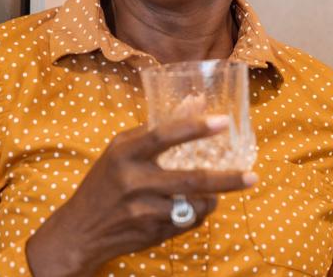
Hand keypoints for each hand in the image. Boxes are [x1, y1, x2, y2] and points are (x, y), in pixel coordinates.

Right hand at [25, 115, 256, 276]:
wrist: (80, 229)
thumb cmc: (105, 182)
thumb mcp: (122, 150)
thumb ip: (157, 128)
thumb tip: (196, 101)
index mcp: (124, 152)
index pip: (162, 135)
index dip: (193, 127)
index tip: (222, 121)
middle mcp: (133, 180)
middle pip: (190, 179)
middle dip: (226, 179)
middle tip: (251, 176)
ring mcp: (143, 209)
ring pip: (195, 204)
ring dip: (212, 199)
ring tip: (217, 192)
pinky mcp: (151, 232)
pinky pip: (187, 221)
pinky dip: (197, 213)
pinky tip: (191, 207)